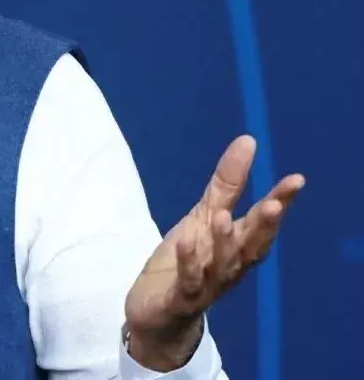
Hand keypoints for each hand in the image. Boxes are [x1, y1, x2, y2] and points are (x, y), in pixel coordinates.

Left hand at [123, 134, 304, 370]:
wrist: (157, 312)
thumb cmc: (186, 261)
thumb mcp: (203, 217)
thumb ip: (226, 184)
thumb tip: (248, 141)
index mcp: (237, 245)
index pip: (262, 221)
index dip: (280, 201)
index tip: (296, 179)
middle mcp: (229, 265)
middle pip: (250, 245)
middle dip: (264, 226)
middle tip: (276, 204)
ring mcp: (207, 283)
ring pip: (222, 265)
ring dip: (224, 241)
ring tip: (224, 216)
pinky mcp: (181, 297)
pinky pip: (188, 280)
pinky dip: (190, 262)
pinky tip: (187, 241)